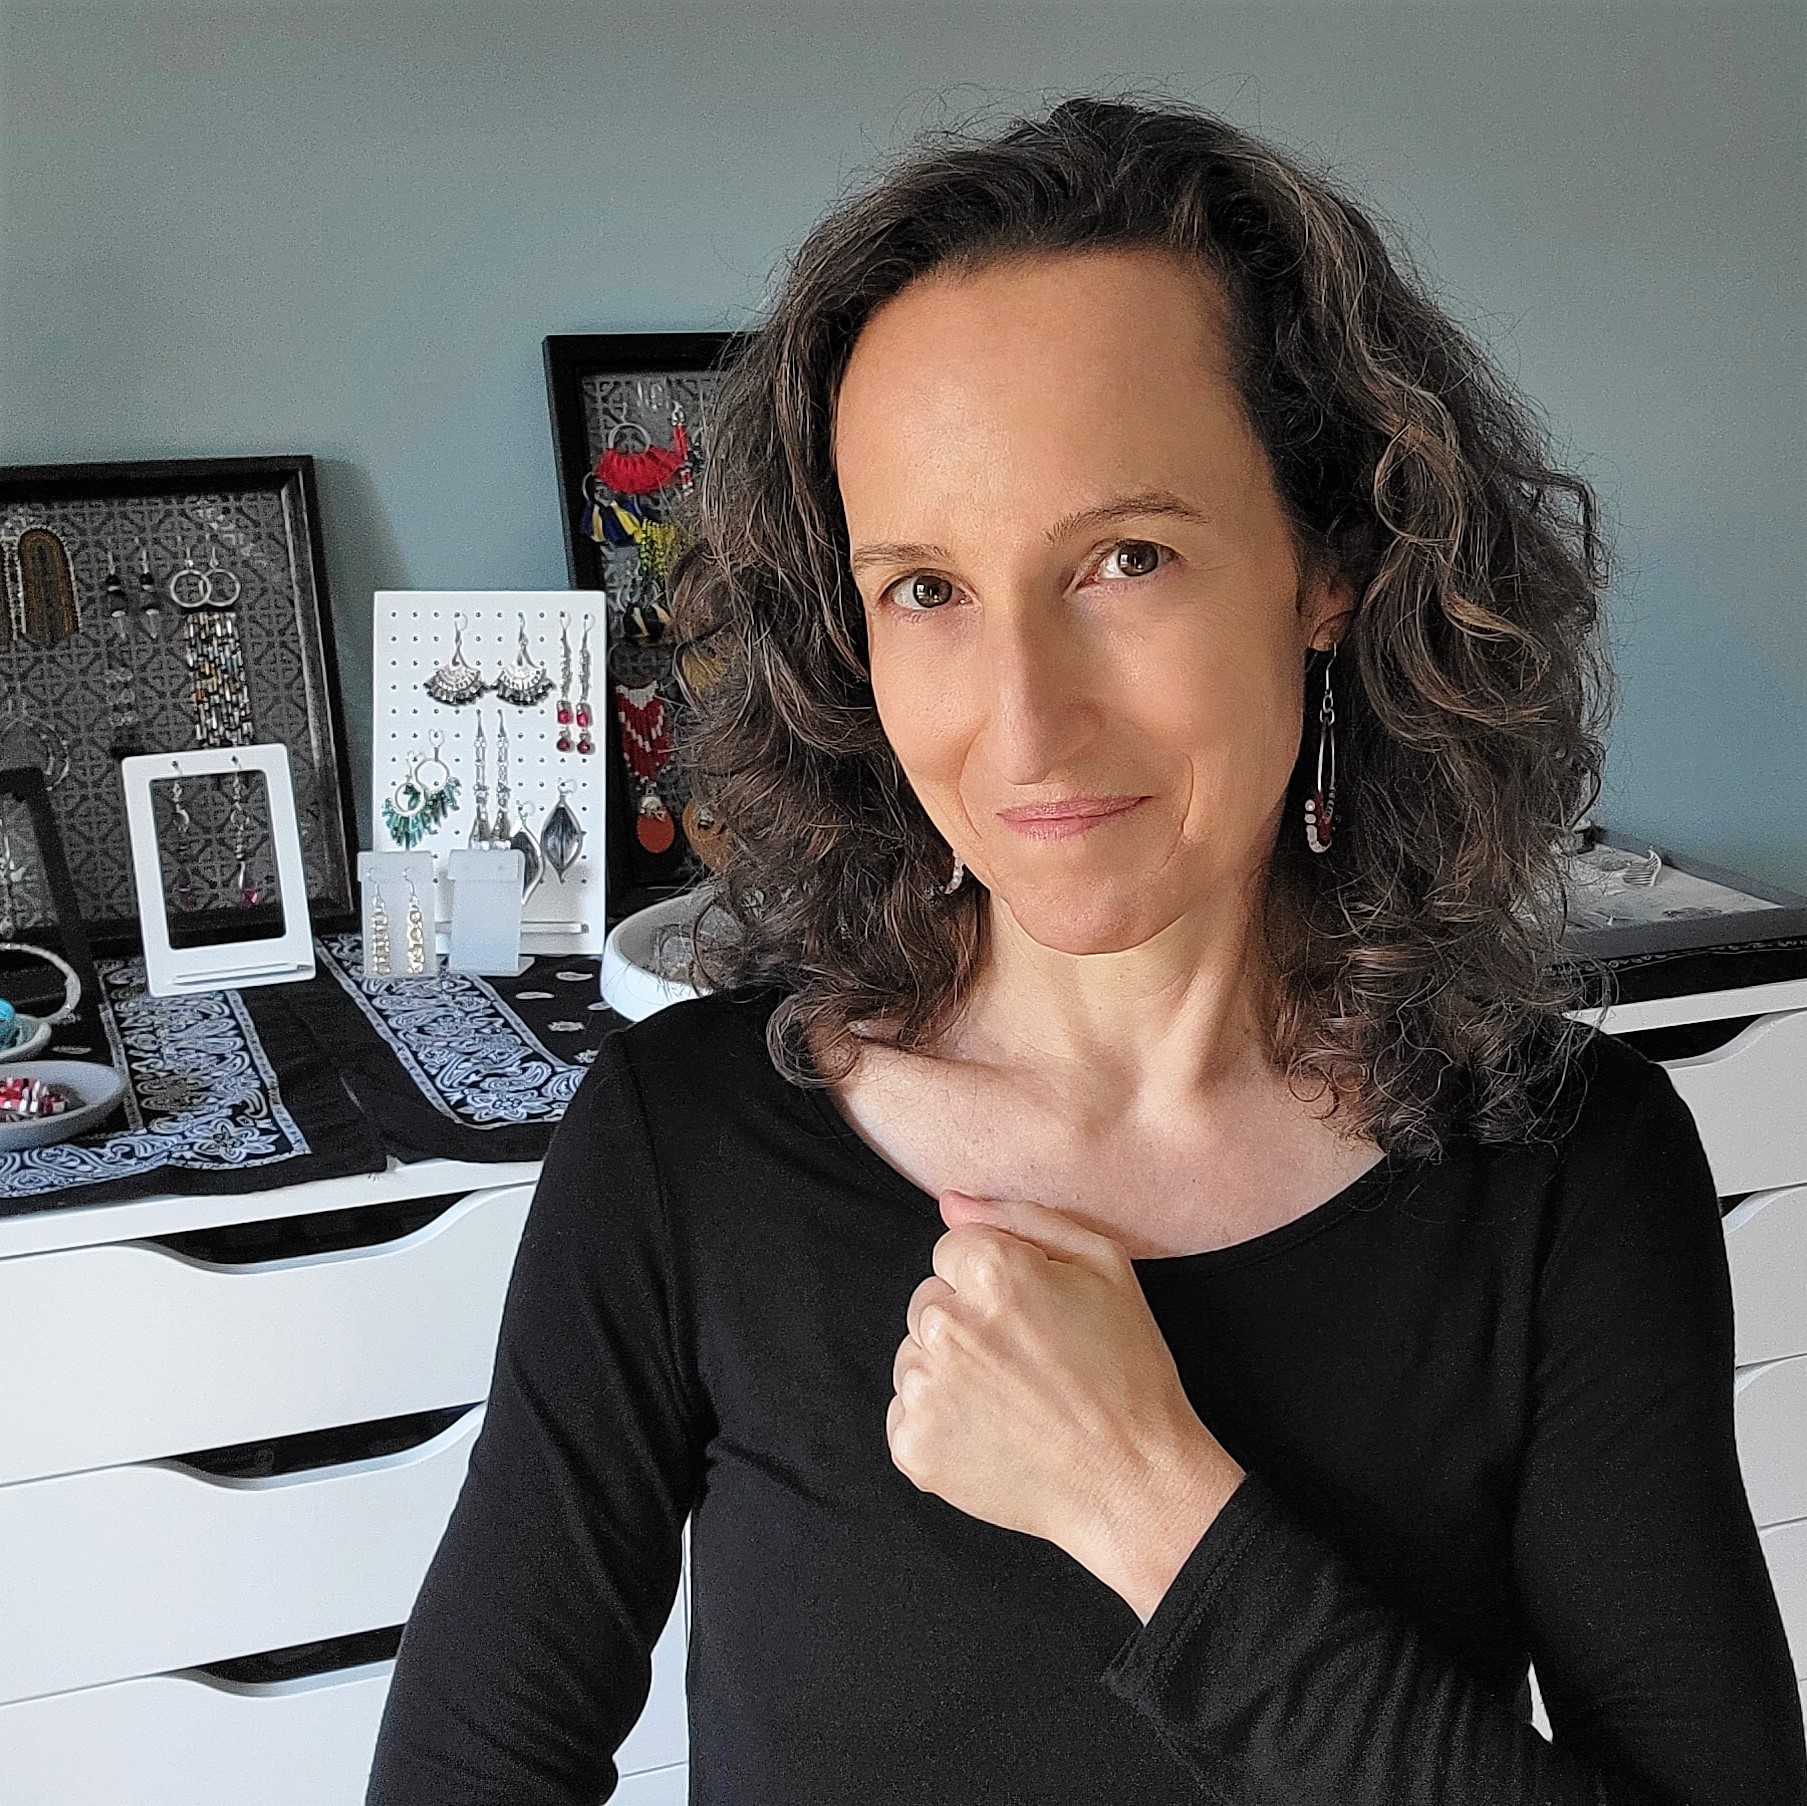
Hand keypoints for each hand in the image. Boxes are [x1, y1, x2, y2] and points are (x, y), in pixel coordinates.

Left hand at [887, 1189, 1246, 1621]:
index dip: (995, 1280)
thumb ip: (1021, 1218)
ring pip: (915, 1356)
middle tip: (1025, 1361)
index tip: (1030, 1315)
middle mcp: (946, 1324)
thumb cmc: (1128, 1368)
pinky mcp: (913, 1445)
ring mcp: (925, 1390)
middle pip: (929, 1301)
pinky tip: (992, 1434)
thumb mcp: (1103, 1265)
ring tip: (1012, 1401)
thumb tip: (948, 1202)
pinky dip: (940, 1423)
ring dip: (949, 1371)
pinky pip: (907, 1414)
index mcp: (989, 1271)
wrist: (1133, 1482)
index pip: (952, 1251)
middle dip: (967, 1322)